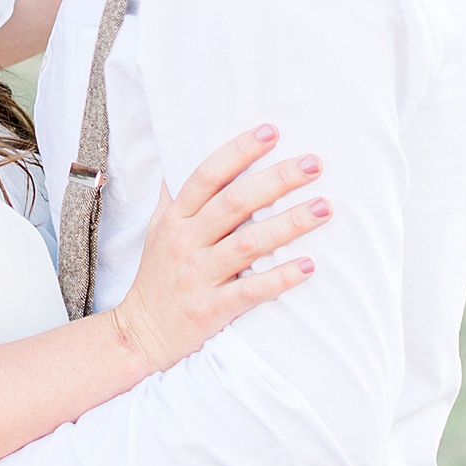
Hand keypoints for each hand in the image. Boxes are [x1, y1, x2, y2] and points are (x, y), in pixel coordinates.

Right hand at [112, 127, 326, 373]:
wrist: (140, 334)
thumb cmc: (157, 276)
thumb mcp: (156, 229)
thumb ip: (174, 195)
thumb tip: (183, 152)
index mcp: (175, 219)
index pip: (208, 175)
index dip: (239, 151)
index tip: (271, 131)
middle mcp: (185, 242)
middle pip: (235, 203)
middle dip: (277, 180)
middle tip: (314, 163)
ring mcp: (198, 276)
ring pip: (249, 243)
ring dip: (290, 224)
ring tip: (324, 207)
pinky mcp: (211, 309)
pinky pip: (252, 291)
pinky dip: (281, 277)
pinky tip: (310, 266)